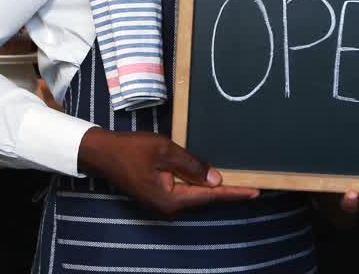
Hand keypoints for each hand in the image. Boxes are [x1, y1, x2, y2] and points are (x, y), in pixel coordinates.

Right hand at [77, 128, 258, 217]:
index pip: (210, 195)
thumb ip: (191, 165)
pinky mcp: (158, 197)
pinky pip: (185, 192)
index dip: (234, 192)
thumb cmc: (131, 149)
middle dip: (227, 190)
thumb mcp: (164, 151)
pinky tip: (209, 177)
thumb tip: (216, 180)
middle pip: (205, 198)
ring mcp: (162, 204)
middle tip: (252, 182)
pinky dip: (198, 184)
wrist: (102, 153)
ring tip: (237, 179)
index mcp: (171, 199)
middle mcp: (168, 208)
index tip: (256, 191)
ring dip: (213, 187)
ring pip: (195, 195)